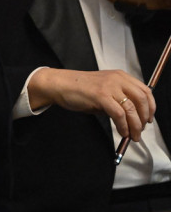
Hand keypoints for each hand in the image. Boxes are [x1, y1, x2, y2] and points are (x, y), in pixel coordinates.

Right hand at [29, 68, 154, 140]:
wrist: (60, 85)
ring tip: (132, 135)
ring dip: (135, 126)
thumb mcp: (103, 90)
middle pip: (142, 100)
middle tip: (140, 129)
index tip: (149, 118)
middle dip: (144, 118)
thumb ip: (117, 100)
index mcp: (120, 76)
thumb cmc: (79, 89)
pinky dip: (123, 126)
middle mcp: (117, 79)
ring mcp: (109, 87)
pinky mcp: (101, 96)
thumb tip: (130, 118)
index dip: (151, 107)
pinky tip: (122, 132)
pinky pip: (119, 115)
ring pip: (132, 109)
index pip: (145, 91)